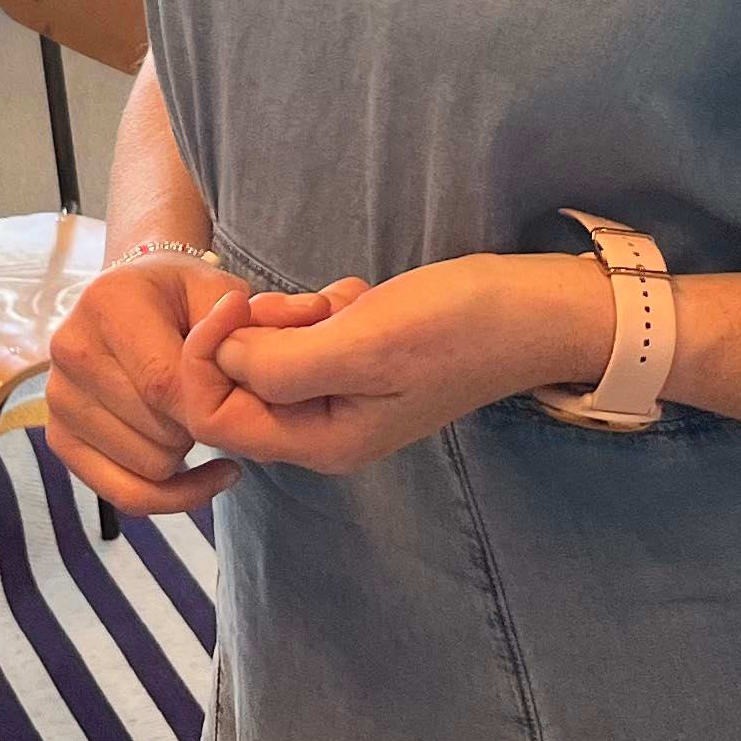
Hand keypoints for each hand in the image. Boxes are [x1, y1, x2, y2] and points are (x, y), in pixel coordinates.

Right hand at [45, 255, 257, 514]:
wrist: (136, 299)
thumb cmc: (187, 298)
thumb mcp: (222, 290)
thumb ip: (251, 315)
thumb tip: (284, 317)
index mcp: (108, 303)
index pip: (163, 383)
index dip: (211, 409)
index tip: (249, 408)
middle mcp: (69, 348)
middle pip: (156, 431)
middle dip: (203, 429)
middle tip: (223, 408)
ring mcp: (57, 397)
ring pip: (145, 467)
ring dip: (186, 458)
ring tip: (202, 423)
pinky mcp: (58, 437)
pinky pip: (121, 494)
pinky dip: (169, 496)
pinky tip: (201, 473)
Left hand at [172, 254, 608, 476]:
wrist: (536, 311)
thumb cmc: (460, 328)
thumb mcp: (365, 342)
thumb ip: (282, 361)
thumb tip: (217, 356)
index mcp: (319, 442)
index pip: (213, 417)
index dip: (204, 359)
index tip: (236, 303)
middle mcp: (321, 429)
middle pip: (235, 384)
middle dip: (256, 331)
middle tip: (309, 304)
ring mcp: (340, 395)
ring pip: (268, 352)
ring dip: (293, 314)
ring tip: (347, 300)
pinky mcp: (357, 363)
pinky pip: (305, 334)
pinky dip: (322, 307)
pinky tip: (364, 298)